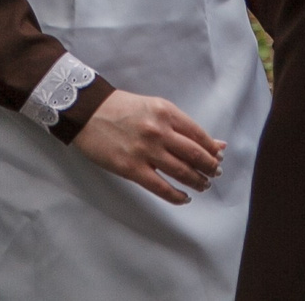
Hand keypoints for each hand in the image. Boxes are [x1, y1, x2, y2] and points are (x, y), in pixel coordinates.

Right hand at [71, 89, 224, 203]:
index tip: (217, 156)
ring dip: (197, 181)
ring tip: (203, 185)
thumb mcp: (153, 107)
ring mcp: (146, 151)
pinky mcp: (132, 168)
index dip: (211, 149)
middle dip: (209, 167)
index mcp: (165, 112)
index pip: (199, 135)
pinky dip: (177, 196)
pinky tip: (184, 198)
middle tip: (215, 173)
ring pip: (182, 172)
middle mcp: (159, 131)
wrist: (87, 112)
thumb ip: (179, 123)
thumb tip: (210, 141)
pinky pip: (161, 188)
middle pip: (195, 155)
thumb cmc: (120, 107)